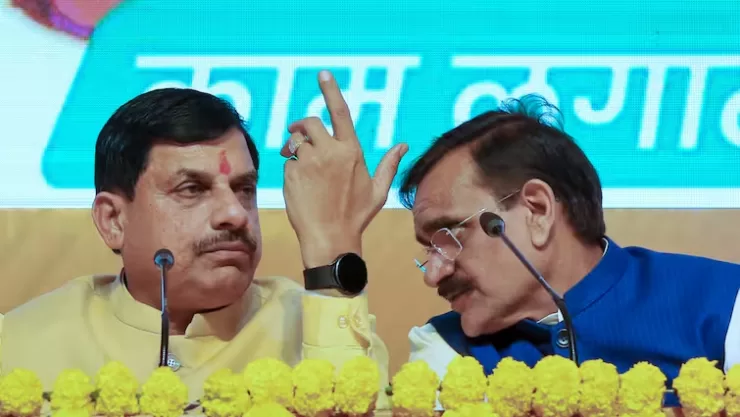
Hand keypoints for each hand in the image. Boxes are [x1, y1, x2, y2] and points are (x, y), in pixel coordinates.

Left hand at [281, 70, 407, 267]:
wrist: (330, 238)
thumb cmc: (356, 217)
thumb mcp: (378, 191)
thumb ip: (389, 164)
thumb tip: (403, 146)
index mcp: (352, 151)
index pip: (340, 112)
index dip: (331, 90)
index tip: (323, 74)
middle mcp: (329, 152)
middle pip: (309, 122)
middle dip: (303, 126)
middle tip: (299, 135)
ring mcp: (308, 162)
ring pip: (295, 142)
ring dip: (296, 148)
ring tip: (302, 166)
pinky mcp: (291, 174)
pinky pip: (287, 162)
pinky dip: (291, 168)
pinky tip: (300, 186)